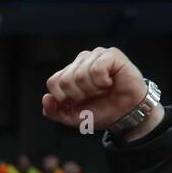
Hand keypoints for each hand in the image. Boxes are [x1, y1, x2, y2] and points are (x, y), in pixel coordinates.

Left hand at [41, 47, 161, 138]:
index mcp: (69, 73)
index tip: (79, 102)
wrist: (126, 114)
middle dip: (79, 96)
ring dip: (93, 90)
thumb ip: (55, 112)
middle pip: (65, 80)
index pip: (53, 82)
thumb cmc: (102, 112)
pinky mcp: (111, 54)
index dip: (64, 98)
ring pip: (80, 75)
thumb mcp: (74, 118)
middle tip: (94, 96)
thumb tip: (45, 98)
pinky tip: (110, 82)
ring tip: (104, 89)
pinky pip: (96, 69)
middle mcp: (80, 61)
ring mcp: (95, 55)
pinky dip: (102, 82)